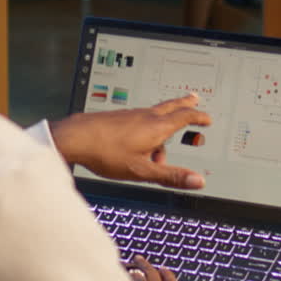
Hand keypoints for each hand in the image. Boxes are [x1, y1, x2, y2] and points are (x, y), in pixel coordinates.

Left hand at [49, 94, 211, 189]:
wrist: (74, 138)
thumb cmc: (105, 152)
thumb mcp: (142, 171)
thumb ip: (170, 176)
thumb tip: (197, 181)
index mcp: (156, 127)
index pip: (185, 117)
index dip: (199, 117)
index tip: (207, 119)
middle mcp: (145, 116)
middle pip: (171, 105)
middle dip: (185, 103)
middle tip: (194, 99)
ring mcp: (130, 114)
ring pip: (154, 116)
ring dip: (163, 126)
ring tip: (159, 151)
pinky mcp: (118, 117)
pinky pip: (139, 120)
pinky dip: (146, 129)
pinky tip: (137, 144)